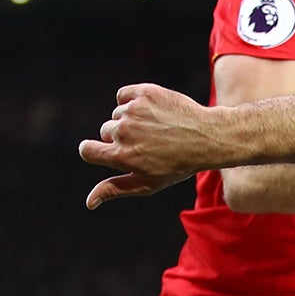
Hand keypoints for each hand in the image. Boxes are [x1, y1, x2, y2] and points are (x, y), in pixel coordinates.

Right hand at [79, 83, 209, 206]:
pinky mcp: (144, 92)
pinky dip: (133, 101)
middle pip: (105, 131)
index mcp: (121, 156)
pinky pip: (124, 95)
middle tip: (148, 143)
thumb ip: (114, 189)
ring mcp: (134, 110)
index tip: (103, 149)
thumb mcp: (147, 184)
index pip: (87, 150)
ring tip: (156, 129)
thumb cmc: (177, 165)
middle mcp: (124, 132)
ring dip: (131, 119)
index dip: (92, 150)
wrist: (207, 137)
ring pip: (118, 114)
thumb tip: (88, 202)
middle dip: (121, 137)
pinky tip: (152, 112)